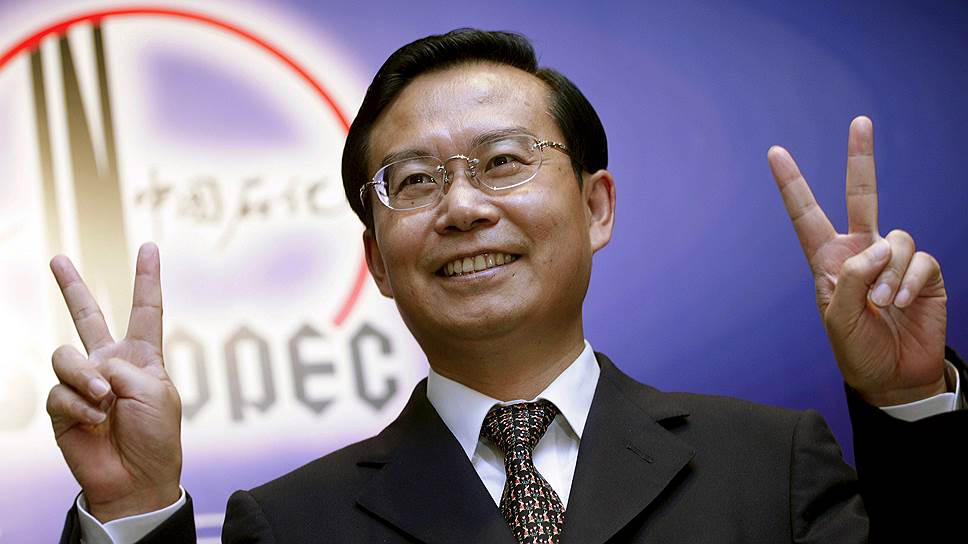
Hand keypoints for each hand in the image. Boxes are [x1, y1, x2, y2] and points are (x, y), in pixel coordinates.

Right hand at [46, 243, 181, 521]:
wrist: (137, 478)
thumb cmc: (156, 436)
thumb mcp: (155, 391)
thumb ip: (122, 366)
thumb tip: (89, 367)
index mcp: (142, 356)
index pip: (145, 310)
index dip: (146, 278)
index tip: (149, 247)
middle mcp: (110, 364)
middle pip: (87, 317)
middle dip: (71, 287)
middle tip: (56, 258)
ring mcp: (83, 384)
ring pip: (66, 356)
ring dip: (86, 379)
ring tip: (105, 401)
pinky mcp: (62, 406)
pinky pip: (59, 391)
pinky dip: (80, 406)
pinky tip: (95, 421)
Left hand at [768, 116, 947, 406]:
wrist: (894, 377)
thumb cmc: (857, 349)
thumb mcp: (837, 318)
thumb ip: (852, 278)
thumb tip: (880, 246)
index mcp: (829, 259)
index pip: (807, 215)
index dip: (792, 184)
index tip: (775, 152)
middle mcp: (861, 251)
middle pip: (862, 195)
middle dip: (861, 158)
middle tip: (860, 121)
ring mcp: (894, 259)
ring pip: (896, 238)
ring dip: (890, 272)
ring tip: (883, 302)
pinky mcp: (923, 272)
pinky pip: (919, 260)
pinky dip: (908, 281)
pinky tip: (900, 303)